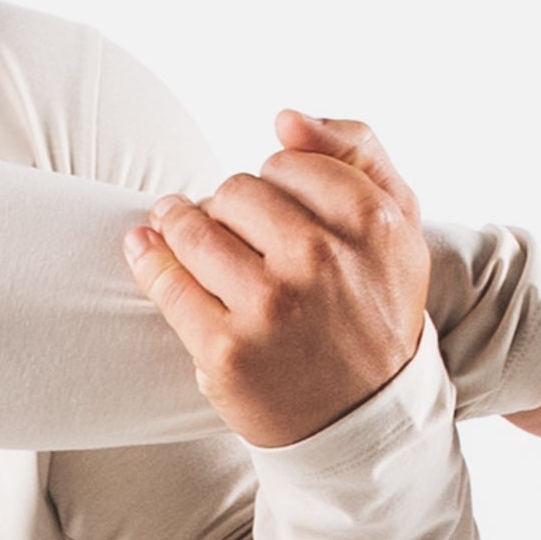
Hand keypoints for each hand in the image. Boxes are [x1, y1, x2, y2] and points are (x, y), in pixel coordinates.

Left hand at [124, 112, 433, 449]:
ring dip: (178, 222)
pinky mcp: (226, 350)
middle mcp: (320, 260)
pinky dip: (147, 257)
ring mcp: (270, 307)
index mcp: (369, 222)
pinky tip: (142, 247)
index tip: (274, 213)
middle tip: (233, 233)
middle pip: (236, 190)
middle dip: (228, 206)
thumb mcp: (398, 225)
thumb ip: (357, 151)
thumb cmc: (375, 311)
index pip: (286, 163)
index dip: (274, 184)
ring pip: (195, 226)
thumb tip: (283, 118)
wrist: (363, 421)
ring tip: (175, 226)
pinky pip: (167, 282)